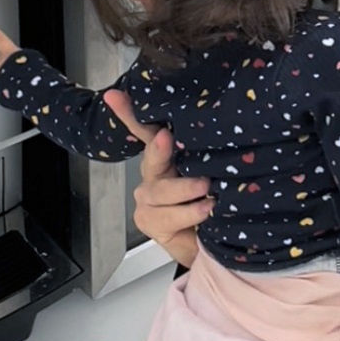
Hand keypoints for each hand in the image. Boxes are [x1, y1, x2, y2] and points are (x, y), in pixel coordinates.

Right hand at [106, 90, 211, 263]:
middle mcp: (153, 175)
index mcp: (165, 157)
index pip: (146, 130)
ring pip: (159, 190)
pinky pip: (167, 215)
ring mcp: (148, 199)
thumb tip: (224, 125)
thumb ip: (207, 154)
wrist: (206, 244)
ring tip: (207, 188)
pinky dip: (188, 212)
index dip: (129, 113)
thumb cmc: (210, 204)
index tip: (115, 96)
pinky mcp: (150, 222)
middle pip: (150, 157)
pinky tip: (205, 208)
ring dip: (184, 189)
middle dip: (158, 148)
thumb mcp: (212, 173)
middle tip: (167, 138)